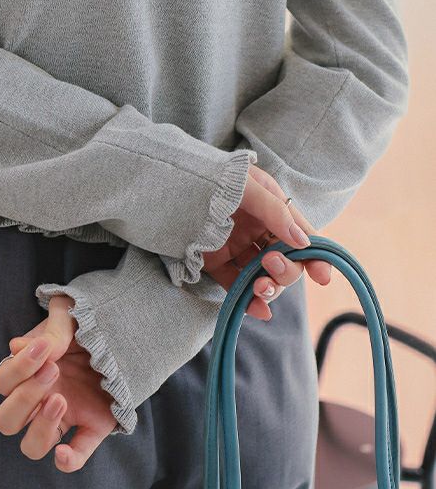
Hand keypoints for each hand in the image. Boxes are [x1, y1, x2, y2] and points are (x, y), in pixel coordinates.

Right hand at [0, 295, 116, 471]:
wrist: (123, 328)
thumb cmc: (86, 321)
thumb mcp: (70, 315)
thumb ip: (51, 330)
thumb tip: (17, 347)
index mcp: (29, 372)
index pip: (3, 381)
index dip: (18, 368)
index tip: (45, 348)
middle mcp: (40, 399)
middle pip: (6, 420)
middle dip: (24, 398)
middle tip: (53, 372)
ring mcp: (65, 416)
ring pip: (32, 446)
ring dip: (40, 428)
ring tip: (61, 400)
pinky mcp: (93, 427)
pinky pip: (75, 456)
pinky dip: (67, 462)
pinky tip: (64, 453)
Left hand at [203, 162, 331, 319]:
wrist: (168, 182)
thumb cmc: (212, 177)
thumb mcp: (248, 186)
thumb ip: (275, 212)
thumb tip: (303, 242)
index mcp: (271, 208)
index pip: (301, 235)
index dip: (315, 256)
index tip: (322, 276)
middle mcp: (258, 230)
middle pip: (286, 260)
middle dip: (286, 269)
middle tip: (270, 264)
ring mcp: (237, 248)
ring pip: (264, 276)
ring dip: (269, 287)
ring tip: (261, 287)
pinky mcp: (216, 263)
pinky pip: (237, 285)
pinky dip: (249, 300)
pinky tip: (260, 311)